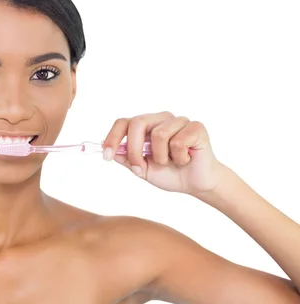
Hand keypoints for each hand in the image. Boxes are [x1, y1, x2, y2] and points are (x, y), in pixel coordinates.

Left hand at [102, 111, 225, 195]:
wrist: (196, 184)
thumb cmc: (170, 173)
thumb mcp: (142, 169)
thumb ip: (127, 159)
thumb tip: (112, 151)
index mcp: (146, 126)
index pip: (123, 122)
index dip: (113, 138)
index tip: (107, 156)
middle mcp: (161, 119)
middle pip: (137, 123)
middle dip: (134, 150)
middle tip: (140, 168)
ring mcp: (179, 121)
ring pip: (158, 135)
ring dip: (161, 157)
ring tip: (171, 162)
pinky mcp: (195, 127)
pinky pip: (178, 142)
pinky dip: (179, 157)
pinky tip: (186, 159)